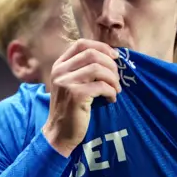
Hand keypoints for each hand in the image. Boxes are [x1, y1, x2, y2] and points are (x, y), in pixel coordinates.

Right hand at [43, 39, 120, 156]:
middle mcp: (60, 71)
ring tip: (116, 89)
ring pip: (98, 69)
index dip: (101, 47)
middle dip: (110, 64)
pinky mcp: (75, 95)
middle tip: (117, 78)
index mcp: (59, 65)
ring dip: (113, 79)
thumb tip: (111, 57)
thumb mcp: (72, 84)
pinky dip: (111, 92)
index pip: (81, 44)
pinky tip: (111, 99)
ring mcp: (66, 82)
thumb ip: (83, 69)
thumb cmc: (70, 108)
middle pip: (92, 54)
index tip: (114, 57)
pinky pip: (101, 86)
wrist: (59, 133)